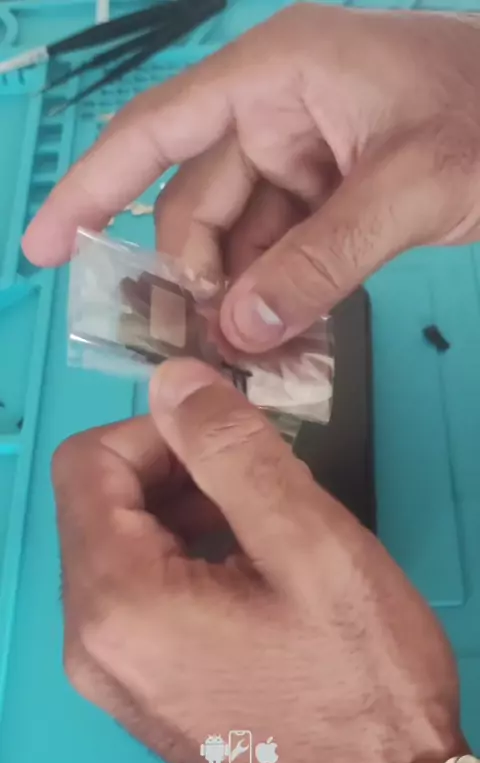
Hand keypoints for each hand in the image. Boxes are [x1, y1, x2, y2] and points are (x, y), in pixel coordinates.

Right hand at [24, 5, 479, 351]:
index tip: (43, 246)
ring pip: (240, 240)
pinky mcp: (329, 193)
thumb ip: (322, 262)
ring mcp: (303, 155)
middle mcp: (274, 111)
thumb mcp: (411, 188)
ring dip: (238, 300)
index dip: (90, 188)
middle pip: (197, 205)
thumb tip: (240, 332)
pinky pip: (282, 251)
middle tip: (198, 353)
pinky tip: (279, 340)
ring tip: (244, 359)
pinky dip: (278, 297)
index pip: (155, 131)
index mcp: (275, 76)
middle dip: (193, 280)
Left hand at [53, 358, 467, 762]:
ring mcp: (110, 676)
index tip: (228, 443)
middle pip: (98, 506)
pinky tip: (250, 575)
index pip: (87, 465)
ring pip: (121, 548)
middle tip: (260, 488)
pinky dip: (183, 561)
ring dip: (184, 515)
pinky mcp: (138, 691)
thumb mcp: (307, 545)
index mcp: (115, 602)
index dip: (156, 432)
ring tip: (264, 532)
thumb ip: (232, 450)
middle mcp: (88, 644)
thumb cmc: (359, 679)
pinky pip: (137, 596)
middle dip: (174, 474)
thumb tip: (173, 380)